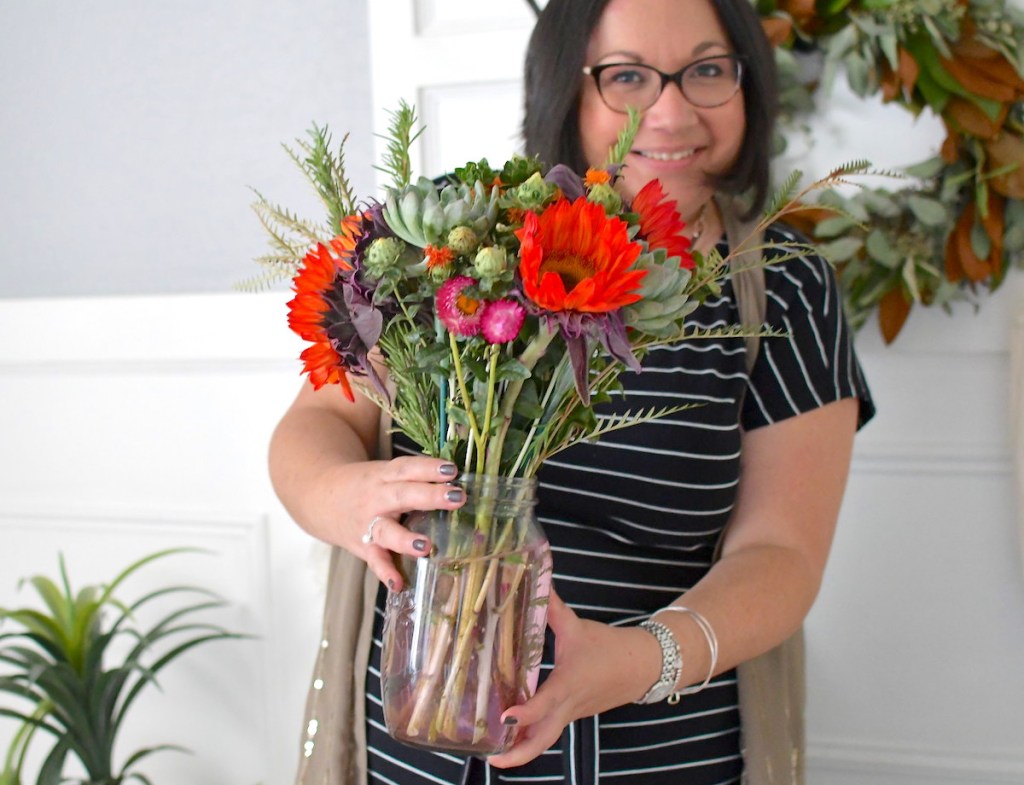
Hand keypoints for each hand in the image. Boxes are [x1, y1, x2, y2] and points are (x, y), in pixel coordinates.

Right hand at [334, 456, 464, 590]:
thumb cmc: (368, 485)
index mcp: (384, 475)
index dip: (428, 467)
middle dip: (429, 496)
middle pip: (402, 495)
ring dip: (405, 539)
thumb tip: (459, 481)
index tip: (452, 469)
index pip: (407, 468)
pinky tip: (398, 584)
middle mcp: (376, 498)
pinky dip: (385, 572)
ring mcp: (368, 524)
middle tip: (456, 497)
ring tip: (425, 546)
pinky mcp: (363, 547)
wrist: (321, 497)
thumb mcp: (386, 473)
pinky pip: (374, 560)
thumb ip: (415, 478)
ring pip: (386, 531)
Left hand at [487, 590, 658, 768]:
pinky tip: (512, 734)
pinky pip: (550, 731)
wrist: (642, 666)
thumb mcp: (577, 626)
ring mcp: (571, 714)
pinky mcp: (572, 715)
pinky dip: (531, 737)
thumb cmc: (608, 647)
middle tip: (492, 758)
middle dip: (518, 754)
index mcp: (569, 683)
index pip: (545, 703)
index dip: (525, 713)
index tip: (505, 717)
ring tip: (494, 753)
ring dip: (521, 749)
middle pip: (543, 739)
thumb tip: (537, 583)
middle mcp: (568, 705)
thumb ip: (554, 608)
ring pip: (546, 739)